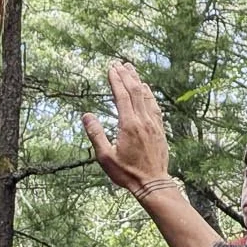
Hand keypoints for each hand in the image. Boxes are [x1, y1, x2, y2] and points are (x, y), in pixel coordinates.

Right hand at [81, 61, 169, 193]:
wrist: (153, 184)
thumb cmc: (127, 173)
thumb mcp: (105, 157)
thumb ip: (96, 134)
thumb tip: (86, 115)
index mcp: (128, 125)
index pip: (122, 96)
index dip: (116, 80)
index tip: (111, 68)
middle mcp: (143, 120)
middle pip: (135, 91)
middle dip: (126, 75)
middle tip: (119, 63)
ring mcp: (153, 124)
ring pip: (146, 96)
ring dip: (138, 81)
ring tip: (131, 69)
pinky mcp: (160, 129)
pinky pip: (154, 106)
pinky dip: (149, 94)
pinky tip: (147, 88)